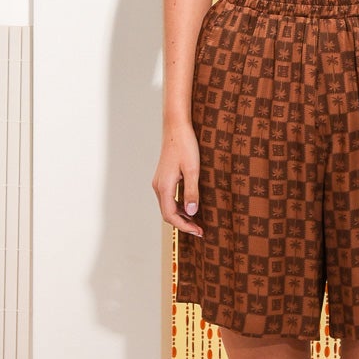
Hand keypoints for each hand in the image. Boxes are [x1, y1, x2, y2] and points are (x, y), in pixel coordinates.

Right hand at [154, 122, 203, 236]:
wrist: (176, 127)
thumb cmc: (185, 145)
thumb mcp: (193, 170)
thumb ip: (191, 192)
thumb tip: (192, 212)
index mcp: (164, 186)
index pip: (170, 215)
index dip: (184, 226)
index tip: (198, 232)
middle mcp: (158, 186)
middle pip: (167, 213)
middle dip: (183, 224)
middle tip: (200, 230)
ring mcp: (159, 181)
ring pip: (167, 206)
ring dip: (180, 216)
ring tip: (197, 221)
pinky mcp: (163, 177)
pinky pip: (168, 198)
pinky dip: (178, 206)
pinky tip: (190, 206)